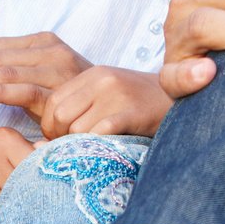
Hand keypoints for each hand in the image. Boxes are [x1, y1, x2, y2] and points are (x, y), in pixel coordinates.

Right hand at [0, 127, 34, 223]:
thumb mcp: (14, 146)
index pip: (33, 171)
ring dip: (3, 211)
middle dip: (20, 199)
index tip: (38, 192)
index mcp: (6, 137)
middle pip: (16, 191)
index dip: (37, 185)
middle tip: (18, 201)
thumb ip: (35, 155)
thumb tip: (55, 163)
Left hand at [39, 66, 170, 138]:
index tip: (61, 139)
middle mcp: (103, 80)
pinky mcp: (132, 112)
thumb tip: (38, 146)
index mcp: (94, 74)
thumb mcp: (109, 95)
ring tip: (94, 148)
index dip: (50, 126)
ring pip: (76, 128)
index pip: (54, 101)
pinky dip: (96, 146)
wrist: (185, 100)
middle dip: (59, 138)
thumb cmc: (142, 106)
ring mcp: (118, 95)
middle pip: (59, 116)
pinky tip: (107, 150)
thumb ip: (79, 109)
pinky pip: (99, 134)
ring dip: (80, 145)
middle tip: (73, 148)